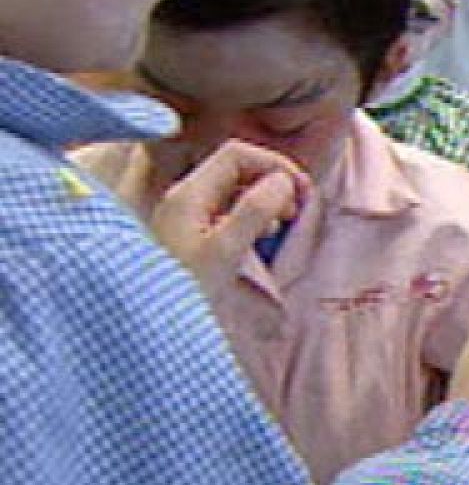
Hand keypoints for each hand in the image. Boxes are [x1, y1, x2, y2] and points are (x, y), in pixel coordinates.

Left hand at [148, 141, 306, 301]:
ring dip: (265, 201)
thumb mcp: (224, 252)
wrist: (150, 329)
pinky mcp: (193, 236)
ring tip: (280, 227)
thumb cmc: (185, 292)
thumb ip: (254, 212)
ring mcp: (187, 217)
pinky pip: (228, 212)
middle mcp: (185, 199)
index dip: (274, 165)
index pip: (237, 155)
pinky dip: (252, 217)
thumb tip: (283, 181)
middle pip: (237, 169)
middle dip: (272, 182)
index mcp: (189, 195)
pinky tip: (259, 238)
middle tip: (296, 211)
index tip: (302, 192)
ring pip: (234, 190)